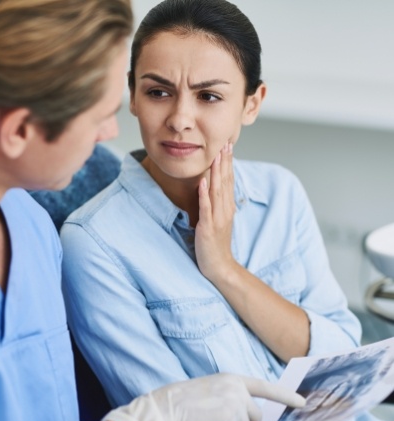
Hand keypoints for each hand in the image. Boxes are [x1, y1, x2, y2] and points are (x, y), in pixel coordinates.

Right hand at [102, 373, 305, 420]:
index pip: (264, 386)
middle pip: (258, 417)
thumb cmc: (181, 407)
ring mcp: (235, 402)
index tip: (302, 402)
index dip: (285, 395)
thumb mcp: (210, 401)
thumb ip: (232, 413)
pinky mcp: (232, 418)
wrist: (164, 411)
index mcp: (230, 379)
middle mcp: (236, 388)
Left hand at [195, 142, 236, 281]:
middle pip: (225, 182)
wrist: (220, 266)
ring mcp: (217, 219)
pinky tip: (202, 181)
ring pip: (217, 191)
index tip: (228, 147)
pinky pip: (206, 208)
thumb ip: (218, 206)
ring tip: (216, 156)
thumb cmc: (216, 245)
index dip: (228, 164)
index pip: (229, 182)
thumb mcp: (219, 222)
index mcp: (227, 208)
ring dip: (216, 173)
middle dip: (225, 162)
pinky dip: (204, 194)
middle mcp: (225, 210)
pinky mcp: (208, 228)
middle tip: (225, 143)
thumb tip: (213, 190)